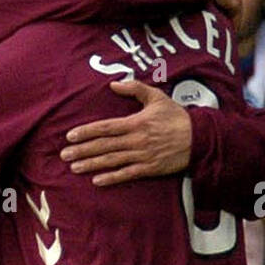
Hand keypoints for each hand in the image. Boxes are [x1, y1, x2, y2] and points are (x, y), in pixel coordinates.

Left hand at [61, 78, 191, 184]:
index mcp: (136, 122)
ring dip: (92, 165)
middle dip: (83, 150)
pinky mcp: (149, 168)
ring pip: (112, 161)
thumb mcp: (157, 97)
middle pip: (104, 146)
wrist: (199, 138)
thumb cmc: (176, 117)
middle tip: (64, 155)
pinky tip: (96, 180)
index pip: (105, 127)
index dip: (86, 132)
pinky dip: (112, 178)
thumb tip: (113, 84)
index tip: (70, 136)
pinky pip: (127, 174)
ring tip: (74, 168)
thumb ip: (135, 89)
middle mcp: (136, 140)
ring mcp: (142, 155)